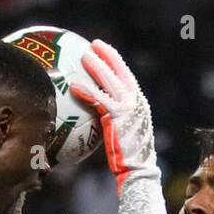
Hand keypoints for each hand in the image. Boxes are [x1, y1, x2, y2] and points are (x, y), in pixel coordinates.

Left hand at [71, 40, 169, 213]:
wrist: (137, 169)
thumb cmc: (127, 156)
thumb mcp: (122, 132)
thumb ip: (112, 118)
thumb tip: (96, 114)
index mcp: (138, 103)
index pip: (127, 76)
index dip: (116, 61)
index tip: (105, 51)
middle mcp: (136, 102)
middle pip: (121, 71)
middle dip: (108, 55)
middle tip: (94, 45)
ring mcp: (129, 108)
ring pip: (111, 81)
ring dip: (97, 67)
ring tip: (84, 57)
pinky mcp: (118, 118)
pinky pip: (100, 100)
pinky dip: (88, 92)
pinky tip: (75, 87)